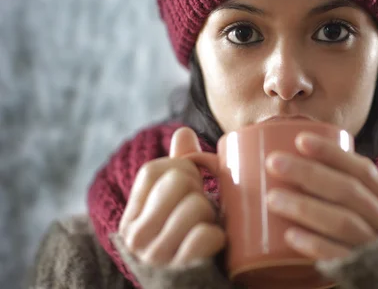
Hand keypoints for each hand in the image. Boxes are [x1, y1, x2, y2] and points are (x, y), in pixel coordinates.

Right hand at [118, 127, 225, 266]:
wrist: (195, 288)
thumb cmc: (190, 242)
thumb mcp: (180, 206)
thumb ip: (179, 168)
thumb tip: (184, 130)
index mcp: (132, 217)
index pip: (154, 169)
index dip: (182, 169)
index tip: (190, 188)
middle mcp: (136, 238)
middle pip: (178, 182)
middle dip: (201, 192)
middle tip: (202, 212)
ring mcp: (157, 258)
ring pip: (197, 206)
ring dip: (213, 217)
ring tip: (207, 230)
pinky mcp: (182, 273)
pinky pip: (207, 235)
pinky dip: (218, 237)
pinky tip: (214, 247)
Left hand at [265, 132, 377, 260]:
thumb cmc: (377, 245)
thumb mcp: (377, 216)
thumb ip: (352, 195)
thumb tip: (304, 165)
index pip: (364, 171)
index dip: (333, 154)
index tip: (300, 140)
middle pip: (349, 192)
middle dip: (310, 174)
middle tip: (274, 162)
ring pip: (343, 222)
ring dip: (306, 207)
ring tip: (272, 198)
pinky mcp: (366, 274)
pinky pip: (339, 257)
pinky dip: (315, 244)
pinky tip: (291, 235)